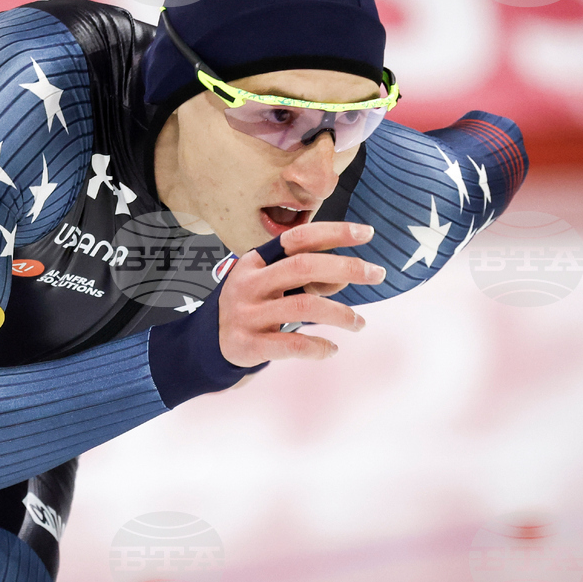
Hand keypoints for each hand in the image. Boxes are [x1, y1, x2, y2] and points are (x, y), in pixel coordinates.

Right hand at [217, 222, 385, 366]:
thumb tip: (347, 274)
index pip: (297, 238)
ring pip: (302, 307)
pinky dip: (317, 347)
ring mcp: (247, 314)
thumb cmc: (248, 308)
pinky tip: (331, 349)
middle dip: (346, 267)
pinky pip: (291, 345)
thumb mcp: (269, 284)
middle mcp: (249, 284)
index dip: (333, 232)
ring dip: (339, 313)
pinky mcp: (248, 344)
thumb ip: (305, 277)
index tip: (367, 233)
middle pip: (303, 267)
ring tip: (359, 323)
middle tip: (377, 274)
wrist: (205, 343)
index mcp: (255, 261)